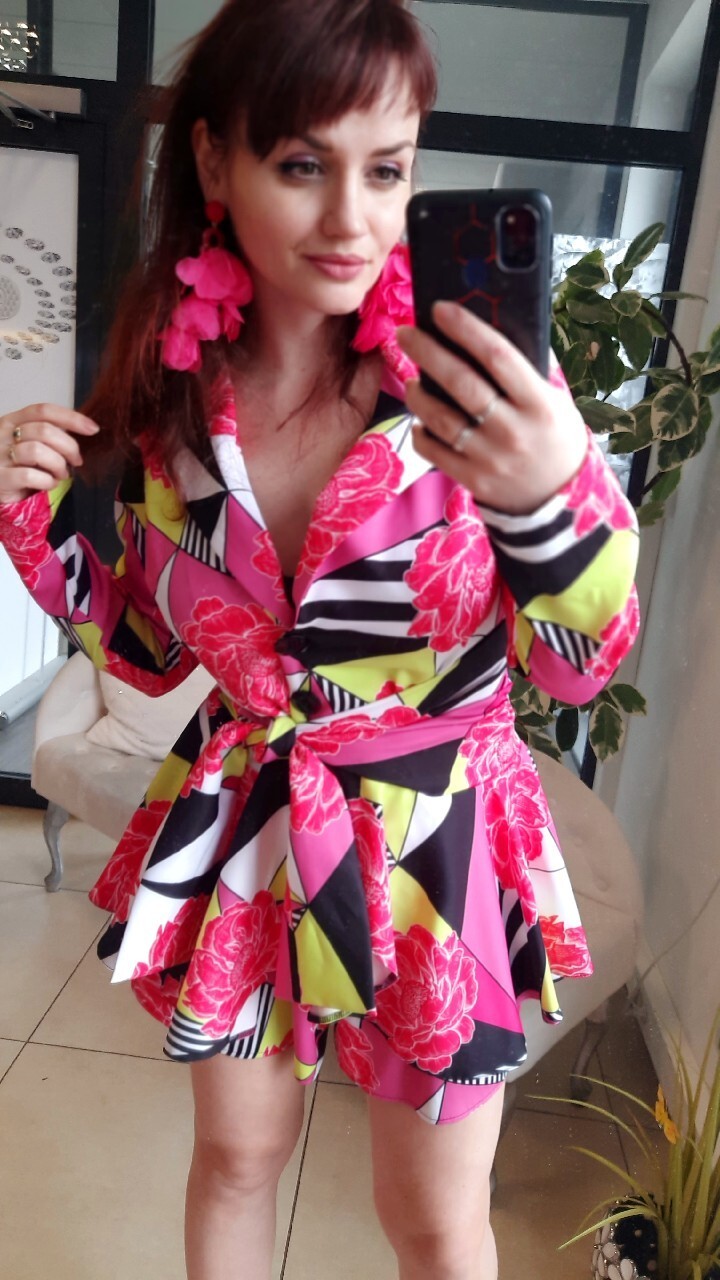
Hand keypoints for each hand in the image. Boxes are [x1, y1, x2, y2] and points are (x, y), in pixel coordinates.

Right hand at [0, 404, 99, 504]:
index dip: (71, 417)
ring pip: (37, 451)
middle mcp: (3, 434)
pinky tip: (48, 484)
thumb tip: (80, 434)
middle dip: (69, 447)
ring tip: (60, 474)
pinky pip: (29, 475)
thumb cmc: (14, 466)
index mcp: (12, 421)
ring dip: (57, 465)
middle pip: (44, 430)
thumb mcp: (27, 444)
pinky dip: (46, 481)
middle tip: (76, 461)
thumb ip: (47, 436)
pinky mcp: (0, 478)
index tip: (92, 428)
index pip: (44, 410)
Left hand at [397, 302, 587, 514]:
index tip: (440, 309)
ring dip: (417, 394)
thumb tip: (493, 323)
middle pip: (461, 383)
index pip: (498, 356)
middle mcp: (513, 430)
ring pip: (440, 418)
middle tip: (405, 333)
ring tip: (412, 381)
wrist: (560, 495)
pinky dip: (421, 431)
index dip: (466, 329)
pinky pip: (433, 450)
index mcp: (540, 403)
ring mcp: (490, 458)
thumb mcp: (555, 399)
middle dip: (427, 352)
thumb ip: (530, 366)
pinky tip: (422, 420)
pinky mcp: (472, 479)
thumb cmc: (553, 434)